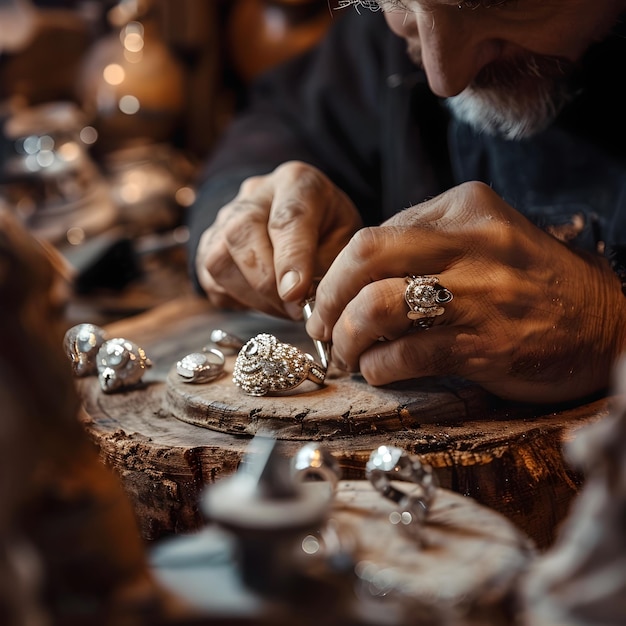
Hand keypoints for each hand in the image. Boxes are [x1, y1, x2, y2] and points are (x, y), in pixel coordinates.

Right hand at [195, 161, 362, 317]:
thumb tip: (307, 300)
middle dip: (266, 281)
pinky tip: (267, 301)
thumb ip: (330, 263)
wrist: (305, 219)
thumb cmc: (329, 230)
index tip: (296, 293)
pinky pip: (212, 279)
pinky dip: (240, 299)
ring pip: (220, 259)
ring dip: (253, 295)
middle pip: (242, 232)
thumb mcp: (346, 239)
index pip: (287, 217)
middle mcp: (255, 194)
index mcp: (297, 182)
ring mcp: (225, 217)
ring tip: (285, 308)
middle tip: (294, 309)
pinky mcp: (209, 245)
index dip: (290, 259)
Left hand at [306, 181, 625, 402]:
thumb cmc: (530, 282)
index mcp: (466, 207)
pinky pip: (404, 355)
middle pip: (364, 255)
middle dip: (328, 295)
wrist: (603, 324)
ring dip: (347, 336)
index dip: (337, 271)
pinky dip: (377, 367)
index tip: (328, 298)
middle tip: (322, 323)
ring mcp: (478, 294)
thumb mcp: (484, 240)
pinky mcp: (482, 345)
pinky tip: (378, 371)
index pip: (374, 233)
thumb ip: (424, 247)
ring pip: (376, 306)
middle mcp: (470, 243)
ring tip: (346, 352)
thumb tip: (353, 279)